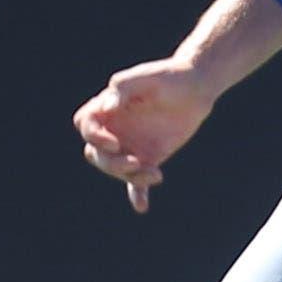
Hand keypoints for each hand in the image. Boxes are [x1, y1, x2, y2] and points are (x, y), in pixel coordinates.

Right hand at [75, 58, 219, 213]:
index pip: (85, 124)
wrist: (196, 89)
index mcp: (108, 107)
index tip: (114, 143)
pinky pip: (136, 181)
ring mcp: (129, 145)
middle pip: (95, 153)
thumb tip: (107, 107)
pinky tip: (141, 206)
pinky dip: (137, 194)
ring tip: (155, 174)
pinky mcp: (147, 158)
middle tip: (134, 162)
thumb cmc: (169, 77)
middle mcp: (114, 128)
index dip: (93, 136)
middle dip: (111, 163)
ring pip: (115, 169)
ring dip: (129, 176)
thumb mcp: (147, 76)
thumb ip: (124, 87)